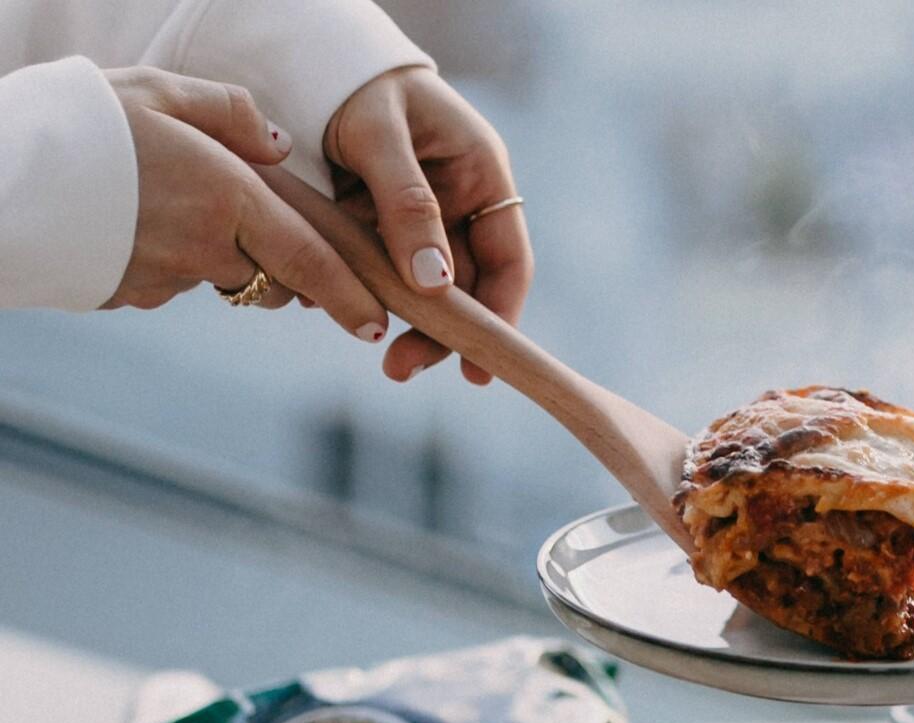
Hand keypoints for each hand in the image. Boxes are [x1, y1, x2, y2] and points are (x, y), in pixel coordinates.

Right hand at [104, 68, 385, 339]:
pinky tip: (137, 225)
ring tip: (179, 210)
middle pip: (275, 279)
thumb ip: (229, 113)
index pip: (309, 261)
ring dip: (224, 259)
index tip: (375, 327)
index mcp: (226, 197)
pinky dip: (171, 261)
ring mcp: (170, 278)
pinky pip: (174, 282)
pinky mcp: (135, 294)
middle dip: (288, 273)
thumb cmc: (80, 122)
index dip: (348, 299)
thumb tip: (279, 146)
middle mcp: (207, 248)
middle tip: (275, 245)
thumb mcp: (158, 90)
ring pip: (224, 280)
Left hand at [323, 67, 533, 383]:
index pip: (508, 262)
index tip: (479, 367)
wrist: (304, 62)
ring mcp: (422, 224)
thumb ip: (406, 204)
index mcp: (482, 176)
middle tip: (401, 368)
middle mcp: (461, 207)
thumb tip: (435, 284)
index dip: (500, 319)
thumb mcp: (379, 134)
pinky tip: (335, 306)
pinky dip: (364, 296)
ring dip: (402, 326)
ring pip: (423, 293)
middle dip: (439, 335)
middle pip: (466, 290)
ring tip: (378, 357)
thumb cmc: (355, 83)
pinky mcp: (382, 234)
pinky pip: (382, 277)